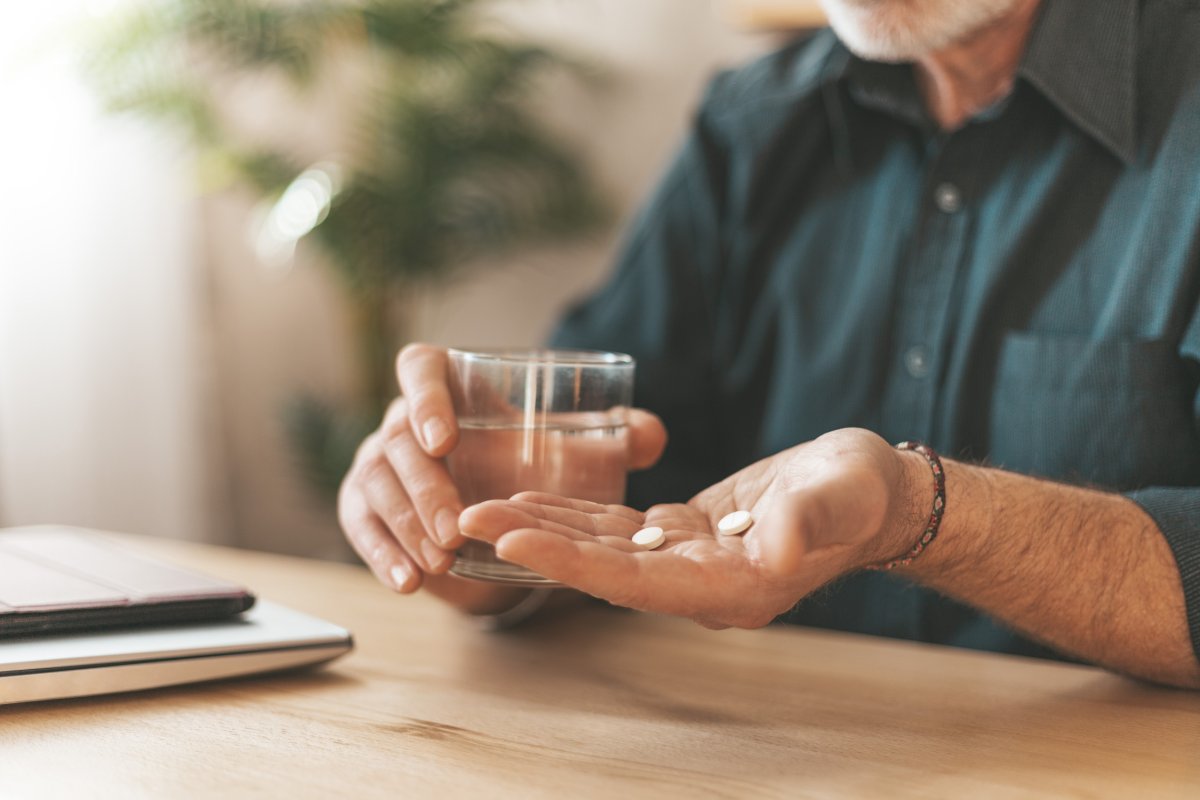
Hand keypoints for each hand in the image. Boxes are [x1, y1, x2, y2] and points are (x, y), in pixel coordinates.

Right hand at [337, 343, 668, 612]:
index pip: (420, 368)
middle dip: (424, 486)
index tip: (445, 439)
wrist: (491, 507)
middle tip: (457, 528)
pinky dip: (381, 556)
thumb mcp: (574, 448)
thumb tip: (649, 435)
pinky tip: (407, 583)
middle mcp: (402, 417)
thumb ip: (616, 436)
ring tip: (440, 561)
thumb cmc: (530, 461)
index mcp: (447, 383)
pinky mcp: (363, 506)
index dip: (425, 397)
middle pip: (396, 440)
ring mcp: (376, 461)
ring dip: (406, 525)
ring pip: (376, 485)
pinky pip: (361, 526)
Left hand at [458, 428, 927, 627]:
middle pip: (600, 572)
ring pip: (600, 551)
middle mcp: (700, 585)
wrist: (872, 494)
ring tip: (483, 509)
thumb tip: (777, 543)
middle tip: (466, 520)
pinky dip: (575, 516)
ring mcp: (689, 563)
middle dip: (534, 547)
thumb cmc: (861, 493)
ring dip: (543, 530)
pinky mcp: (684, 536)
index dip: (572, 562)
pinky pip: (618, 531)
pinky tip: (537, 500)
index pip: (634, 582)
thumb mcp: (842, 495)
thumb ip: (808, 520)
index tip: (513, 541)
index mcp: (732, 588)